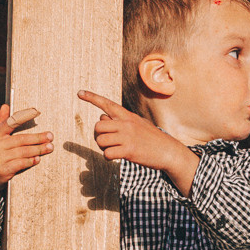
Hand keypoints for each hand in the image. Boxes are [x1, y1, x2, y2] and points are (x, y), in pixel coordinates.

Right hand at [0, 104, 52, 203]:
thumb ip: (1, 122)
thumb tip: (5, 105)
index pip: (10, 122)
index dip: (23, 116)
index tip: (36, 111)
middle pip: (21, 139)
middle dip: (38, 138)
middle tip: (50, 136)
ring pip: (23, 152)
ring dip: (38, 150)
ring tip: (49, 148)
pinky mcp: (2, 170)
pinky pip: (21, 163)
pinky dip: (31, 161)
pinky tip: (38, 159)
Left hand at [78, 90, 197, 192]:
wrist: (169, 152)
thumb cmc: (152, 139)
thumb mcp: (139, 124)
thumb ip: (121, 120)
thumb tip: (103, 118)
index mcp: (128, 116)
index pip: (107, 104)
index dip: (92, 98)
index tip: (79, 92)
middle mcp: (126, 124)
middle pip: (98, 127)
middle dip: (99, 136)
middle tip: (109, 142)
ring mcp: (127, 137)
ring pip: (100, 140)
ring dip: (103, 148)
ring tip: (114, 150)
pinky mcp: (129, 150)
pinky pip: (107, 153)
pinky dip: (109, 157)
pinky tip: (117, 157)